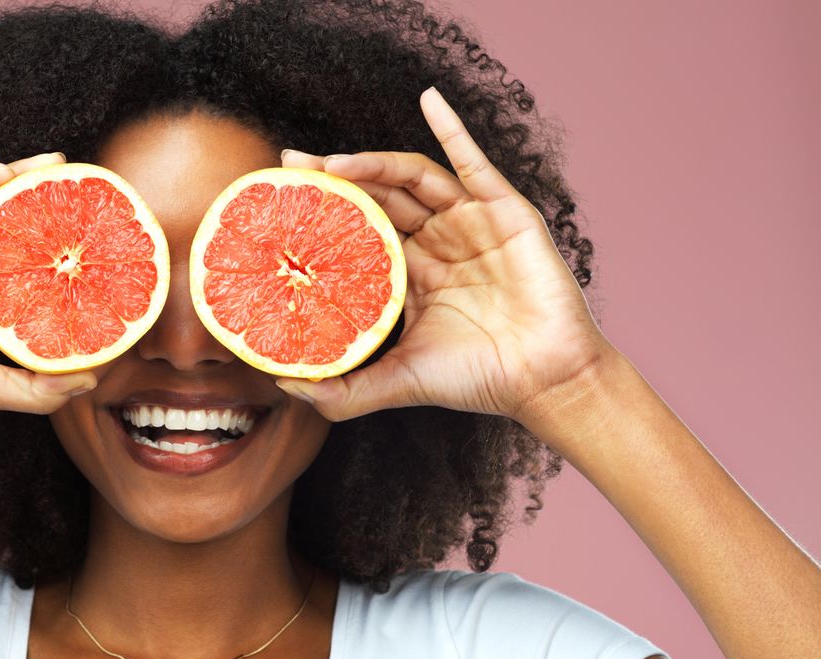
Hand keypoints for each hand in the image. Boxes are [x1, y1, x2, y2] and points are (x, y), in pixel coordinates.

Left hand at [276, 87, 613, 423]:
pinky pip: (474, 162)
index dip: (324, 214)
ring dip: (372, 163)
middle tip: (292, 167)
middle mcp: (437, 243)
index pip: (359, 231)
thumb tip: (285, 387)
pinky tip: (428, 99)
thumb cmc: (476, 380)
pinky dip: (453, 128)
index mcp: (411, 275)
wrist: (544, 380)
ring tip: (331, 161)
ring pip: (412, 179)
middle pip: (378, 197)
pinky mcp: (505, 212)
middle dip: (336, 179)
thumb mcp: (397, 383)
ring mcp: (471, 224)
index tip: (281, 201)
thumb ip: (343, 393)